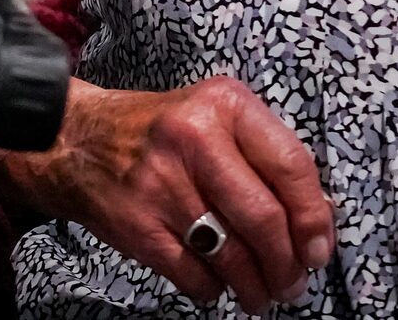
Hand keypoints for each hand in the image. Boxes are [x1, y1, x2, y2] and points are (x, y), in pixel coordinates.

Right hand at [0, 77, 333, 313]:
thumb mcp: (215, 118)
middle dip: (288, 265)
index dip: (313, 216)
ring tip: (261, 294)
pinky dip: (214, 291)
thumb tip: (319, 219)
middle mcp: (194, 137)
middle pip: (265, 219)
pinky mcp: (139, 226)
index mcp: (223, 104)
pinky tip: (215, 282)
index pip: (291, 164)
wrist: (78, 138)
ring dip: (256, 288)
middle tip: (292, 283)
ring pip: (233, 257)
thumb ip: (264, 158)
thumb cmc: (163, 132)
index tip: (319, 248)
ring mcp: (163, 184)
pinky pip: (196, 278)